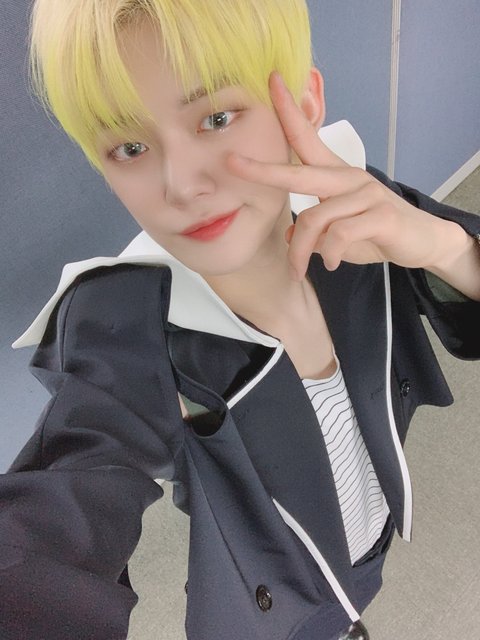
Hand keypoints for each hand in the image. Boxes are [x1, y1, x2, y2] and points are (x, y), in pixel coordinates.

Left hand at [226, 71, 456, 280]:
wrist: (423, 240)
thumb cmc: (376, 232)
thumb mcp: (339, 232)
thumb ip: (315, 231)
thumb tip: (291, 236)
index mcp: (336, 175)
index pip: (307, 138)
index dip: (288, 113)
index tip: (271, 82)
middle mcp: (349, 178)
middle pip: (300, 172)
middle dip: (263, 170)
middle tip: (231, 164)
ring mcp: (366, 194)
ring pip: (315, 219)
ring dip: (300, 251)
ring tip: (298, 270)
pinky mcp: (381, 215)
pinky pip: (339, 236)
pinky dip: (329, 254)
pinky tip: (331, 263)